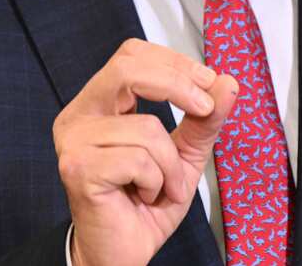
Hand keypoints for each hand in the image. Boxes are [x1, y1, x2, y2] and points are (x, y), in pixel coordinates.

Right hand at [53, 38, 237, 265]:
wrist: (123, 253)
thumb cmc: (144, 204)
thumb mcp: (184, 154)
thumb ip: (203, 119)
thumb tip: (227, 82)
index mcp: (98, 103)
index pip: (132, 55)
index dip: (173, 62)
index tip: (207, 83)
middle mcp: (79, 115)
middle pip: (129, 68)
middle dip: (178, 85)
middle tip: (205, 109)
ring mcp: (74, 141)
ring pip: (147, 127)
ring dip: (171, 164)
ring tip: (164, 186)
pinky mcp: (78, 168)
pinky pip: (139, 159)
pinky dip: (157, 181)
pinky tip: (145, 196)